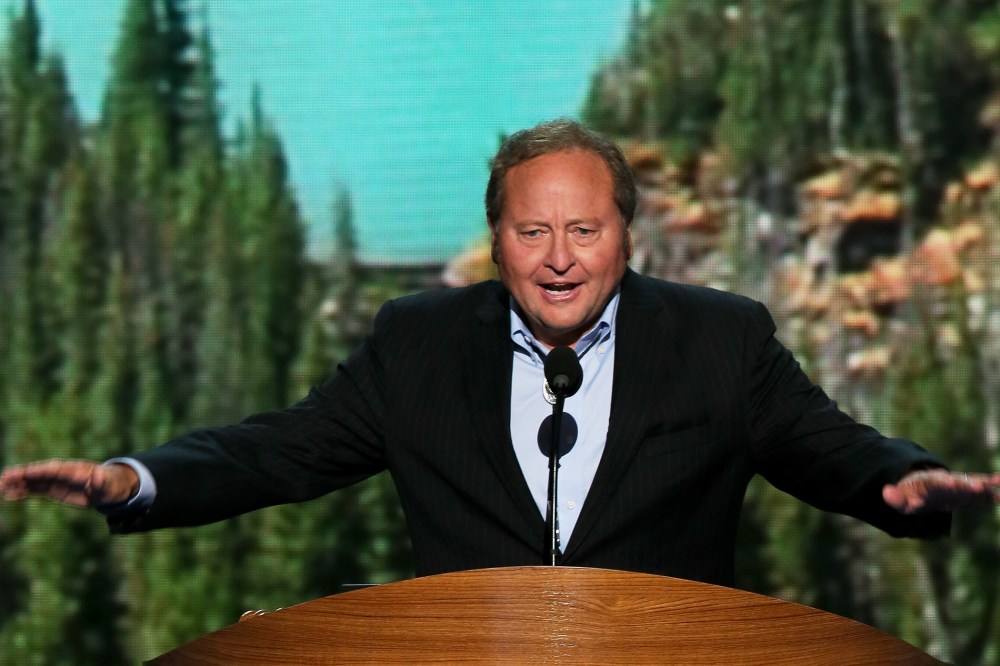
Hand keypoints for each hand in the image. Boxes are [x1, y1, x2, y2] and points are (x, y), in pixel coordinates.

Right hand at [0, 459, 138, 507]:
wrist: (111, 487)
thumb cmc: (111, 485)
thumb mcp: (109, 485)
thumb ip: (101, 481)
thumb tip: (98, 474)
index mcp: (75, 470)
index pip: (54, 469)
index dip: (40, 471)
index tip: (25, 473)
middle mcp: (62, 473)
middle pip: (39, 473)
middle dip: (22, 475)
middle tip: (4, 477)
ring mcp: (56, 481)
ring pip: (33, 481)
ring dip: (17, 483)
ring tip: (0, 486)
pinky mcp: (53, 489)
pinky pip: (35, 489)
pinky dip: (21, 491)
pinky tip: (7, 494)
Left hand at [883, 468, 999, 514]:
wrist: (924, 488)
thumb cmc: (912, 494)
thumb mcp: (902, 499)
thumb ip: (895, 498)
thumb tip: (885, 492)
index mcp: (930, 481)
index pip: (936, 481)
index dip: (942, 481)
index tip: (948, 480)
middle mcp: (947, 481)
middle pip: (958, 482)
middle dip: (967, 484)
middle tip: (977, 486)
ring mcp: (959, 485)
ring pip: (973, 483)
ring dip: (984, 484)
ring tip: (998, 482)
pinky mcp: (968, 492)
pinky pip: (982, 492)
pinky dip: (992, 493)